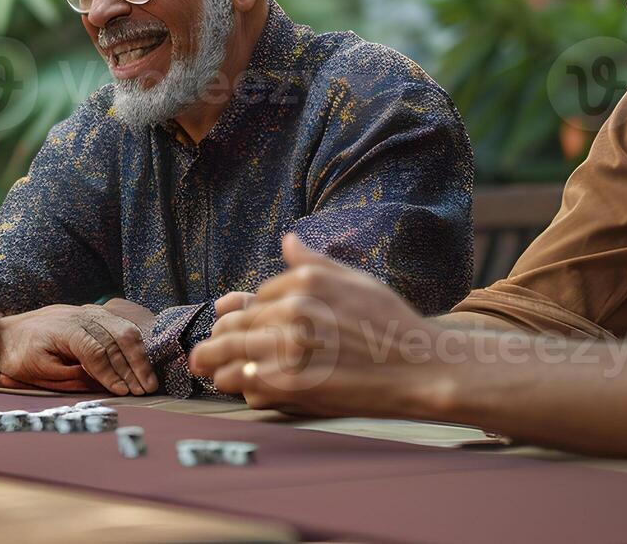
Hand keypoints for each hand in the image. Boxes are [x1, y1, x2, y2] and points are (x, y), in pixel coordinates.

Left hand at [0, 304, 159, 395]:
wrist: (4, 334)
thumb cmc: (18, 357)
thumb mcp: (38, 373)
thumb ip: (70, 377)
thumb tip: (103, 385)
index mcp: (63, 329)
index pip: (95, 350)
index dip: (111, 373)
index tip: (123, 392)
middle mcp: (78, 315)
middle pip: (115, 337)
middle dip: (132, 366)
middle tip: (143, 390)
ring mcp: (86, 311)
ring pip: (122, 328)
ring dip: (138, 356)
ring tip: (148, 381)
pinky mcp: (91, 314)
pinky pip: (120, 324)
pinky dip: (133, 344)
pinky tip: (140, 361)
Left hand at [190, 235, 445, 416]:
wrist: (422, 369)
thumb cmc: (393, 325)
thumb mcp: (356, 280)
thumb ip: (315, 262)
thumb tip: (286, 240)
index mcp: (306, 279)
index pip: (258, 295)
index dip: (249, 312)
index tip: (240, 322)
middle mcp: (293, 308)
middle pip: (237, 321)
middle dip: (220, 335)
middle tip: (204, 350)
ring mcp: (290, 345)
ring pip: (232, 351)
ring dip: (216, 361)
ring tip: (205, 366)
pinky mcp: (290, 382)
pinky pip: (245, 379)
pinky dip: (236, 383)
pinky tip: (235, 386)